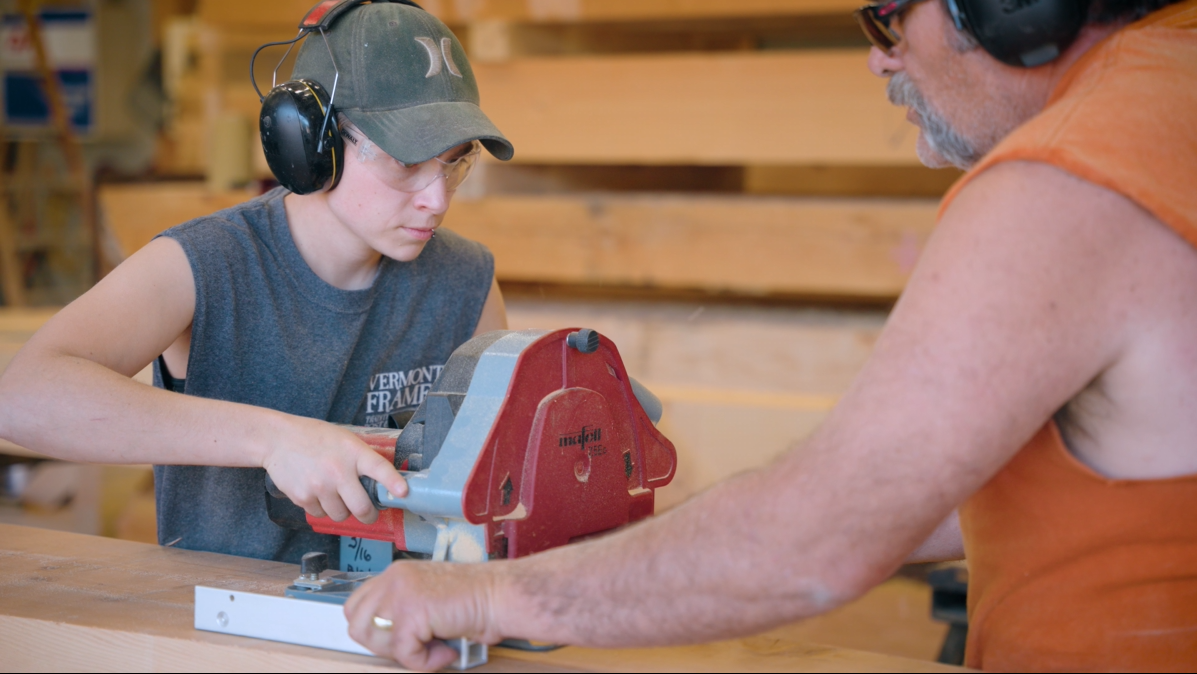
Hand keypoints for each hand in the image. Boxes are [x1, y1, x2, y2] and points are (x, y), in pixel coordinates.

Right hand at [260, 416, 406, 523]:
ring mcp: (320, 486)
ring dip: (342, 511)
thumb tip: (383, 484)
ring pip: (341, 515)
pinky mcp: (303, 497)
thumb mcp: (345, 440)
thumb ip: (362, 459)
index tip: (403, 493)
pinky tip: (317, 492)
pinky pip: (321, 514)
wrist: (278, 439)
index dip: (393, 483)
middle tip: (368, 513)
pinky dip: (322, 509)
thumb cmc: (315, 438)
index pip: (379, 469)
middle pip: (362, 508)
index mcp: (353, 452)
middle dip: (368, 515)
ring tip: (335, 494)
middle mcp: (338, 471)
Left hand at [345, 561, 502, 670]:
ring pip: (374, 638)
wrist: (500, 595)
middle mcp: (394, 578)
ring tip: (432, 646)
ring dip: (403, 652)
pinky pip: (404, 653)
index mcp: (396, 574)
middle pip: (357, 623)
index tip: (401, 638)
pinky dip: (426, 661)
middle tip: (416, 645)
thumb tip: (382, 639)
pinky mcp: (412, 612)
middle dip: (383, 644)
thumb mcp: (428, 599)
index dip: (374, 630)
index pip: (356, 606)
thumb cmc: (475, 599)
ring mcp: (400, 593)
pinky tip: (447, 650)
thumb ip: (402, 611)